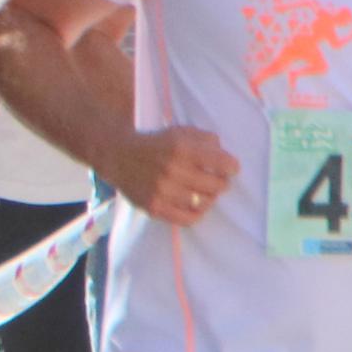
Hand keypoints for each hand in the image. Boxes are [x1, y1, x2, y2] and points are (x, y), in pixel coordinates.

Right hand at [110, 125, 238, 226]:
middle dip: (222, 183)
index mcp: (181, 148)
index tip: (231, 168)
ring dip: (210, 198)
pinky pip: (188, 218)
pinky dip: (197, 213)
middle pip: (216, 185)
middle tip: (219, 181)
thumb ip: (205, 139)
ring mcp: (163, 191)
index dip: (231, 167)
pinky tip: (195, 205)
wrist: (119, 156)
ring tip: (206, 192)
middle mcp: (172, 170)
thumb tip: (223, 153)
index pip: (221, 163)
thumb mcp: (180, 132)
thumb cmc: (156, 144)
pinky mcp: (155, 207)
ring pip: (204, 203)